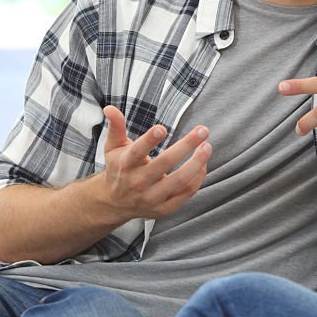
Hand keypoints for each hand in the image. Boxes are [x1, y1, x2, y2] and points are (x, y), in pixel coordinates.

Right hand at [99, 106, 210, 220]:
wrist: (114, 203)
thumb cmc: (119, 168)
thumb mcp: (113, 147)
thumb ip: (116, 127)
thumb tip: (110, 107)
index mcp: (125, 165)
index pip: (137, 152)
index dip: (149, 140)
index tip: (161, 128)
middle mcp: (138, 182)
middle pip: (164, 163)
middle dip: (186, 145)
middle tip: (203, 130)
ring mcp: (151, 198)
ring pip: (179, 181)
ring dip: (197, 163)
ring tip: (207, 147)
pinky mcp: (163, 209)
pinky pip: (186, 193)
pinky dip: (197, 178)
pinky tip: (202, 164)